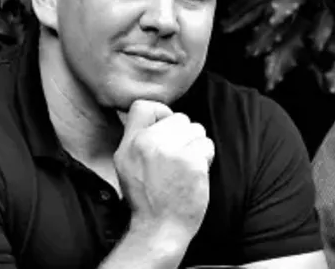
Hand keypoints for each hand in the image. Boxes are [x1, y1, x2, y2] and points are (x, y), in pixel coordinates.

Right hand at [114, 99, 214, 239]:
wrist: (160, 229)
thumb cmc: (149, 199)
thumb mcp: (127, 165)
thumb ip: (138, 139)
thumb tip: (160, 114)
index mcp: (130, 144)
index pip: (144, 106)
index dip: (161, 114)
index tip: (166, 132)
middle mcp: (148, 143)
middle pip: (179, 118)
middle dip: (184, 136)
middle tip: (178, 159)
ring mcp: (171, 151)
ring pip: (196, 130)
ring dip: (197, 147)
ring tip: (185, 167)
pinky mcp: (192, 161)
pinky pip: (206, 145)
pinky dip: (205, 159)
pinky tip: (195, 175)